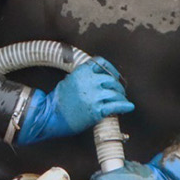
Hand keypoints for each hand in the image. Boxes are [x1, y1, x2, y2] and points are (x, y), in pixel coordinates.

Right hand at [15, 57, 131, 143]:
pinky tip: (128, 107)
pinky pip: (116, 106)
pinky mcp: (96, 110)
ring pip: (116, 93)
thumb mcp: (68, 81)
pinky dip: (125, 106)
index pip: (101, 63)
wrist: (50, 116)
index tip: (115, 75)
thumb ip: (82, 76)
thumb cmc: (57, 101)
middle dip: (118, 86)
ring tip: (122, 100)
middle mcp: (89, 81)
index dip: (111, 69)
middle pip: (112, 79)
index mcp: (81, 72)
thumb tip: (95, 77)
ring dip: (121, 97)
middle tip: (119, 92)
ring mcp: (94, 96)